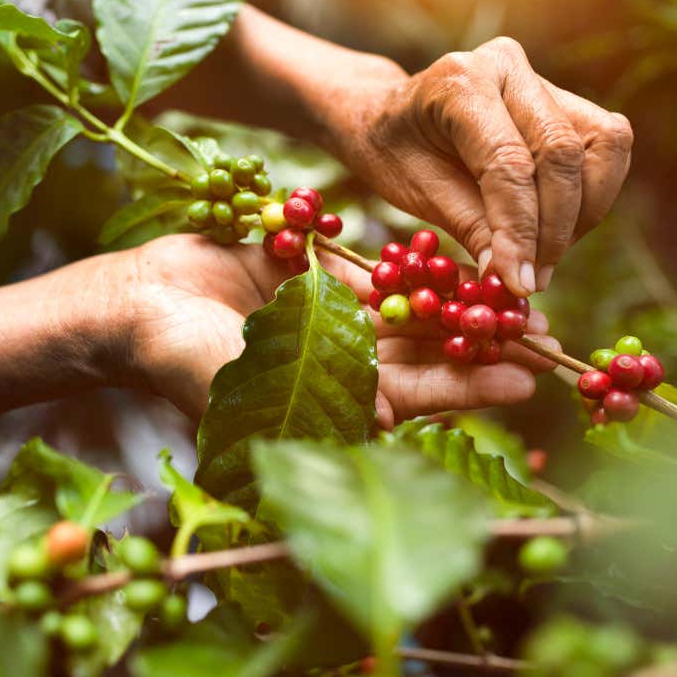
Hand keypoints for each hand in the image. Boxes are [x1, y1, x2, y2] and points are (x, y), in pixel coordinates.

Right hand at [117, 234, 558, 426]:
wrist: (132, 304)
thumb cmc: (175, 357)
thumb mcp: (243, 384)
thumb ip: (313, 397)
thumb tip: (388, 420)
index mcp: (329, 402)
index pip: (414, 398)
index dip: (469, 388)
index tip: (526, 379)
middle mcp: (337, 365)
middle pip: (424, 355)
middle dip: (480, 346)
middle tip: (544, 334)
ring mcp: (326, 320)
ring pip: (407, 311)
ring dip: (458, 303)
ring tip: (516, 291)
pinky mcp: (311, 279)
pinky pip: (372, 272)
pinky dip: (412, 266)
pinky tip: (458, 256)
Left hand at [323, 36, 632, 295]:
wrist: (387, 117)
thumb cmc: (393, 153)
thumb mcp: (414, 192)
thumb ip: (469, 228)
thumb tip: (515, 280)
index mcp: (460, 82)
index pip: (508, 163)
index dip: (520, 230)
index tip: (518, 283)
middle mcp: (508, 67)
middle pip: (562, 152)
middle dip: (555, 229)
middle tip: (532, 280)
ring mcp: (542, 78)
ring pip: (602, 146)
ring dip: (582, 214)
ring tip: (542, 257)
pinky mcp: (566, 100)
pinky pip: (604, 149)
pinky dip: (590, 198)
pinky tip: (553, 230)